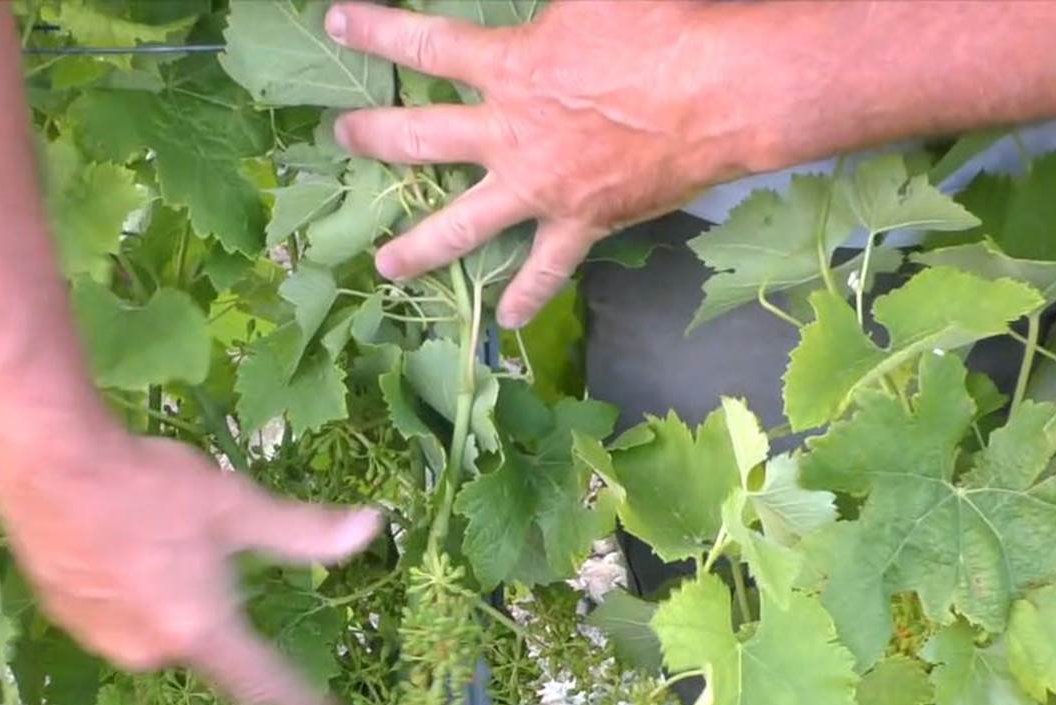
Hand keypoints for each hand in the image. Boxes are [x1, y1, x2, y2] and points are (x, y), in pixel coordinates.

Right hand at [0, 411, 380, 704]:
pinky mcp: (64, 618)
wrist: (46, 465)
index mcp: (199, 631)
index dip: (295, 697)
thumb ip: (303, 532)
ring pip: (157, 631)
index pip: (261, 682)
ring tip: (162, 545)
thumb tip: (372, 529)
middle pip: (204, 646)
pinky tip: (123, 549)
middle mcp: (150, 651)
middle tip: (213, 562)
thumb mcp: (236, 505)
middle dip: (215, 616)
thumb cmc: (151, 486)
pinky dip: (131, 595)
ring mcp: (101, 639)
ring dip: (170, 603)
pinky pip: (116, 618)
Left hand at [326, 0, 755, 327]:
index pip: (427, 46)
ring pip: (462, 226)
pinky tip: (504, 321)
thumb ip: (551, 3)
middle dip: (373, 137)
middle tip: (341, 138)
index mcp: (510, 67)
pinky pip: (545, 270)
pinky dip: (526, 298)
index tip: (337, 25)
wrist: (718, 91)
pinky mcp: (579, 224)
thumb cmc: (663, 26)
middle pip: (421, 138)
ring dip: (419, 247)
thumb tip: (540, 2)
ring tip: (386, 266)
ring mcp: (539, 187)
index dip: (377, 32)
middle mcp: (511, 133)